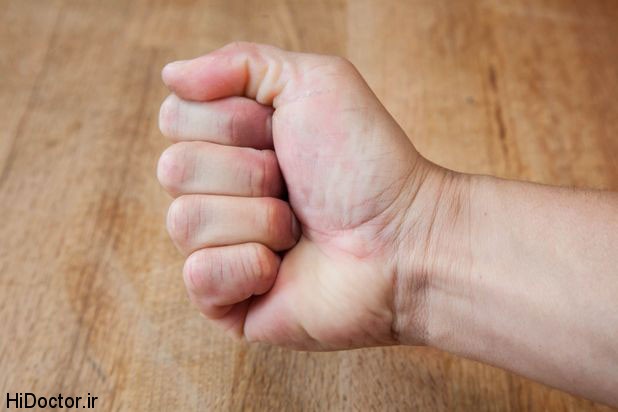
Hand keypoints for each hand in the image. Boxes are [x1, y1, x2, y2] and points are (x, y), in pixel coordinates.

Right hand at [157, 42, 467, 349]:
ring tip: (297, 228)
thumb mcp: (313, 82)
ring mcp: (217, 246)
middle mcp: (217, 191)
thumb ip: (240, 63)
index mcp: (228, 142)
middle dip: (250, 172)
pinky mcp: (224, 300)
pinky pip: (198, 275)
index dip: (233, 122)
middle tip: (294, 186)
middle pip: (175, 168)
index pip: (176, 116)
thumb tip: (170, 75)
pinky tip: (281, 269)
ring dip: (257, 219)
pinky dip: (248, 266)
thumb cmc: (365, 162)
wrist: (402, 239)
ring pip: (185, 220)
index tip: (283, 135)